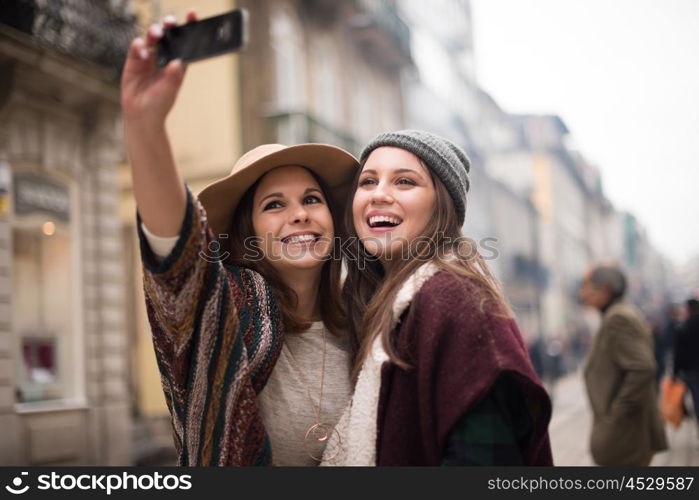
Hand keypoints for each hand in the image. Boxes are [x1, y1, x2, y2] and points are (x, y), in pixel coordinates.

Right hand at [120, 10, 197, 124]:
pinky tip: (143, 52)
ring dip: (154, 32)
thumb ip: (173, 78)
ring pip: (152, 38)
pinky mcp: (134, 60)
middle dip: (169, 25)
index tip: (192, 13)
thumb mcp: (169, 92)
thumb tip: (178, 63)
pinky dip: (139, 46)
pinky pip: (137, 47)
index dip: (188, 27)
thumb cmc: (159, 104)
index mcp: (177, 63)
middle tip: (170, 21)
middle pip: (168, 36)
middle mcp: (164, 57)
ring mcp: (149, 57)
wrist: (141, 115)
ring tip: (156, 34)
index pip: (184, 42)